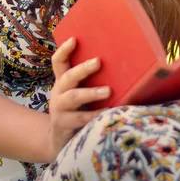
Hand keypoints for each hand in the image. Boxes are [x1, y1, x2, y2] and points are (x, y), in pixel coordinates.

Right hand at [48, 37, 110, 161]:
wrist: (59, 141)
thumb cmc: (76, 110)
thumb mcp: (77, 92)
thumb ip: (88, 81)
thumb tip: (121, 65)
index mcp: (62, 81)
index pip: (58, 62)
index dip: (64, 50)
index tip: (74, 39)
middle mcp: (58, 93)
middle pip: (67, 77)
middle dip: (82, 69)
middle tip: (98, 61)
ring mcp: (59, 110)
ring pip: (73, 98)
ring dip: (91, 93)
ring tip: (108, 91)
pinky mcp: (64, 125)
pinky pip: (80, 119)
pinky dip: (95, 115)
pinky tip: (108, 112)